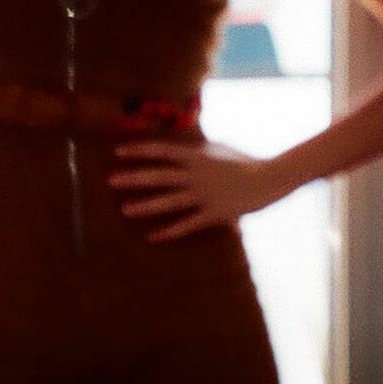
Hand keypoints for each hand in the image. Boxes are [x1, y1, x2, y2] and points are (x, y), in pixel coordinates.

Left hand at [109, 138, 296, 243]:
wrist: (272, 177)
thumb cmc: (244, 161)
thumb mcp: (219, 149)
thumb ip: (198, 150)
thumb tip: (181, 146)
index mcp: (197, 156)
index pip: (162, 150)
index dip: (139, 151)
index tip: (118, 152)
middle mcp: (197, 174)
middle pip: (160, 176)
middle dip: (134, 178)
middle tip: (111, 181)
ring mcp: (205, 195)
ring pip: (170, 201)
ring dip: (146, 206)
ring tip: (125, 210)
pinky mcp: (215, 213)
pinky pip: (188, 224)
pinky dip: (170, 231)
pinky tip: (153, 237)